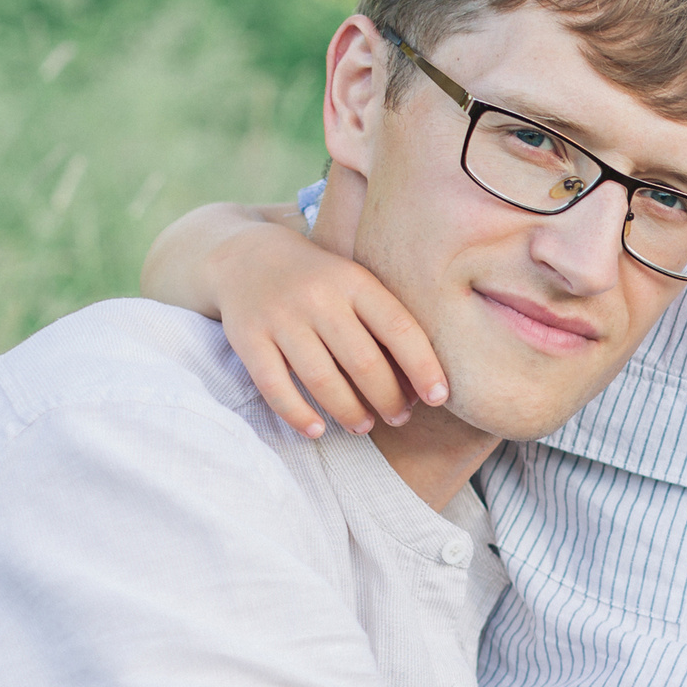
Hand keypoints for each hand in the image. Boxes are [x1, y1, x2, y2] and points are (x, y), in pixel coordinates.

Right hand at [205, 212, 448, 438]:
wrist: (248, 255)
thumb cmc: (320, 282)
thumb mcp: (356, 284)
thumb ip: (384, 322)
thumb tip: (423, 384)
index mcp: (354, 281)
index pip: (399, 328)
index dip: (423, 367)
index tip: (439, 398)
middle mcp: (318, 297)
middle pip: (363, 362)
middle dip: (388, 398)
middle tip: (400, 418)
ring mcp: (280, 317)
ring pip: (322, 379)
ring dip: (349, 412)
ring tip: (364, 426)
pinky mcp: (247, 337)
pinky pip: (274, 386)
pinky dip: (297, 414)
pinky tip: (317, 430)